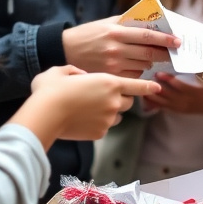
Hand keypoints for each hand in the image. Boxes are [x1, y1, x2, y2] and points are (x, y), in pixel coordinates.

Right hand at [12, 65, 160, 147]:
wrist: (45, 114)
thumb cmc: (52, 88)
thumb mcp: (64, 70)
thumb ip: (76, 72)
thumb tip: (81, 77)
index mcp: (109, 82)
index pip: (137, 84)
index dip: (148, 86)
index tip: (157, 86)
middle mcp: (114, 101)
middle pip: (128, 101)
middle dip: (121, 98)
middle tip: (104, 96)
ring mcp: (108, 119)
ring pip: (117, 115)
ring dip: (110, 111)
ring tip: (91, 108)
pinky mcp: (100, 133)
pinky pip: (104, 127)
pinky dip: (98, 123)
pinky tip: (83, 119)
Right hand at [62, 16, 178, 77]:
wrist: (63, 51)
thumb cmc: (87, 34)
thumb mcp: (105, 23)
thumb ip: (127, 22)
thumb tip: (151, 21)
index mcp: (116, 32)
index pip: (147, 35)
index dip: (165, 39)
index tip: (178, 41)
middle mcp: (115, 50)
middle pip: (148, 54)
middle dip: (164, 54)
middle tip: (174, 53)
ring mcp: (112, 66)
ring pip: (142, 67)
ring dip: (150, 63)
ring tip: (152, 58)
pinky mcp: (109, 78)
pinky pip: (132, 77)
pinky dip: (138, 73)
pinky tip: (135, 68)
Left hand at [146, 73, 202, 122]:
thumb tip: (196, 60)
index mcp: (196, 93)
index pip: (180, 86)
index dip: (168, 80)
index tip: (158, 73)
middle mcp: (187, 101)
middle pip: (169, 95)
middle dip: (156, 88)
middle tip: (144, 79)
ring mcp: (182, 107)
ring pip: (165, 103)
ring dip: (153, 97)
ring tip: (142, 89)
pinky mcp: (179, 111)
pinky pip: (165, 108)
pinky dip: (155, 105)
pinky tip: (147, 100)